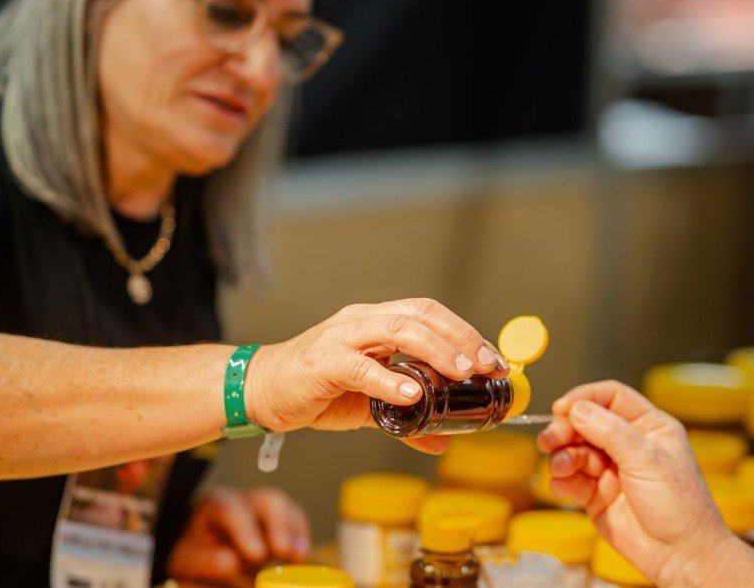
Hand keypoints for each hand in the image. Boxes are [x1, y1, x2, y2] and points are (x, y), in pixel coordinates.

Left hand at [167, 487, 309, 584]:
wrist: (202, 552)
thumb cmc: (193, 553)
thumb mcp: (187, 559)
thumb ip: (204, 561)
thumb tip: (232, 561)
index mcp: (215, 504)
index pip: (231, 509)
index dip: (246, 530)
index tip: (256, 555)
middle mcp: (244, 501)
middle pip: (269, 500)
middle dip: (280, 524)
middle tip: (282, 550)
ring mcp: (265, 510)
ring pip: (287, 509)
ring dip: (295, 531)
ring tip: (297, 557)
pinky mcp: (281, 523)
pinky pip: (296, 521)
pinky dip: (301, 538)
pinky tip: (300, 557)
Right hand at [245, 298, 505, 453]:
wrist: (260, 391)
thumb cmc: (315, 390)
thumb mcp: (369, 405)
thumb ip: (407, 418)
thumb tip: (446, 439)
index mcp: (376, 322)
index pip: (428, 313)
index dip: (464, 332)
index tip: (493, 360)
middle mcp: (361, 321)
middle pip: (420, 316)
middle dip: (459, 339)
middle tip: (487, 366)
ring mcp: (341, 337)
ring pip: (396, 330)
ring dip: (434, 350)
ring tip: (461, 373)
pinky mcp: (322, 362)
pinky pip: (360, 366)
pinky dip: (389, 379)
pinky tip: (413, 393)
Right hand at [537, 381, 743, 584]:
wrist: (681, 555)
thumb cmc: (681, 507)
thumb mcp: (647, 459)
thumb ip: (610, 431)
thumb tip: (577, 408)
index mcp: (649, 427)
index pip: (611, 397)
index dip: (585, 398)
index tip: (562, 408)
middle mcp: (628, 444)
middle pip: (586, 423)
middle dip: (566, 430)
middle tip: (551, 439)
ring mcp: (610, 470)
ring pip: (574, 450)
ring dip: (561, 456)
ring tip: (560, 468)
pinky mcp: (596, 495)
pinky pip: (571, 479)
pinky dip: (562, 480)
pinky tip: (564, 486)